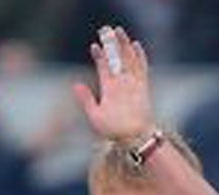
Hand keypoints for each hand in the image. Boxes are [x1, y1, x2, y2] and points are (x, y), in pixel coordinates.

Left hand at [72, 24, 155, 143]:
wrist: (133, 138)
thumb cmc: (114, 131)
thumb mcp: (94, 115)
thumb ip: (86, 100)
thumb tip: (76, 84)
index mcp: (108, 89)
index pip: (103, 68)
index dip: (99, 56)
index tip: (94, 46)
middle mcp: (120, 84)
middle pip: (115, 60)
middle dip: (111, 46)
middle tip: (106, 31)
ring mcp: (131, 85)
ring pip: (127, 60)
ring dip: (123, 46)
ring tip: (119, 31)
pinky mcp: (143, 87)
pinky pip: (141, 69)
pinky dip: (139, 57)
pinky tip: (135, 45)